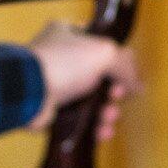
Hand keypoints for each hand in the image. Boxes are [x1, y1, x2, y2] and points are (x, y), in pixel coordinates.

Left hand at [27, 21, 137, 136]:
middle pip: (99, 77)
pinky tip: (101, 132)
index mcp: (68, 35)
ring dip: (106, 112)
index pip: (98, 44)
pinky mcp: (52, 112)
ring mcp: (55, 86)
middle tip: (117, 97)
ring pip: (91, 102)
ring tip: (108, 118)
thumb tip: (138, 85)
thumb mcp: (103, 53)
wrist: (29, 92)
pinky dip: (93, 128)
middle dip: (113, 92)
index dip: (115, 60)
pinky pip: (79, 120)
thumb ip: (126, 65)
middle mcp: (61, 59)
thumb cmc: (63, 64)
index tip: (124, 75)